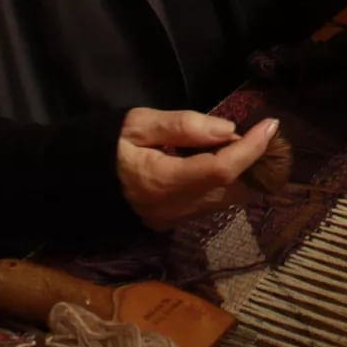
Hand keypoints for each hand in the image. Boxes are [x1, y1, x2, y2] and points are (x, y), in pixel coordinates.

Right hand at [117, 108, 277, 229]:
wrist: (76, 181)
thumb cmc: (105, 146)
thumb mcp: (138, 124)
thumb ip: (183, 126)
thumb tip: (227, 130)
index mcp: (162, 182)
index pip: (221, 169)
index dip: (251, 148)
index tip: (270, 125)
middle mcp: (174, 208)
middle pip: (232, 189)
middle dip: (253, 162)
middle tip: (259, 132)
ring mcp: (174, 220)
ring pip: (226, 200)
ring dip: (242, 173)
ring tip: (243, 143)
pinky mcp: (173, 222)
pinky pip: (212, 204)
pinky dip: (225, 183)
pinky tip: (220, 160)